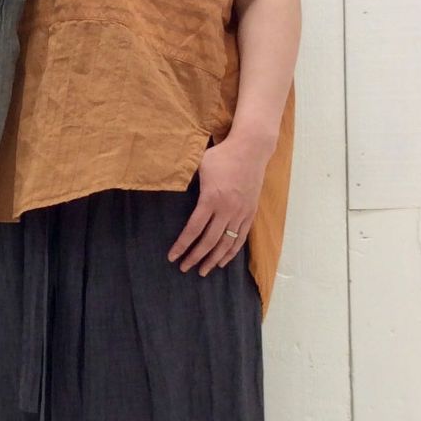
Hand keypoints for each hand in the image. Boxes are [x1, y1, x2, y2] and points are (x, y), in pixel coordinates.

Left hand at [167, 135, 266, 274]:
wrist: (251, 149)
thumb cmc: (221, 155)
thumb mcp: (199, 165)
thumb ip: (186, 180)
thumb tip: (169, 187)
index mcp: (211, 199)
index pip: (193, 229)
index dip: (182, 245)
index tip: (172, 257)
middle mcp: (226, 209)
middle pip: (209, 241)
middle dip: (195, 257)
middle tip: (184, 268)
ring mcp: (240, 212)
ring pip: (226, 243)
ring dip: (213, 259)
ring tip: (203, 271)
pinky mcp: (250, 213)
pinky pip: (240, 238)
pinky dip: (231, 252)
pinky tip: (222, 261)